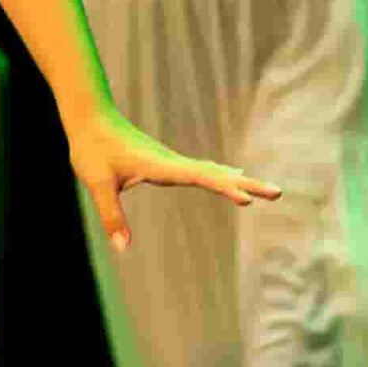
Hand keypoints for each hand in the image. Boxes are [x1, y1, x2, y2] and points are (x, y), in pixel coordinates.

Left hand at [68, 101, 281, 254]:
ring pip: (211, 170)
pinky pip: (201, 170)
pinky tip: (230, 174)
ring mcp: (170, 161)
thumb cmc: (92, 148)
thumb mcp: (98, 183)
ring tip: (263, 188)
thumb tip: (123, 249)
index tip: (247, 199)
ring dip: (237, 179)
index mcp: (161, 165)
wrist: (89, 117)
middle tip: (277, 193)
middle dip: (247, 184)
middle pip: (217, 173)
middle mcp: (172, 162)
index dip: (225, 188)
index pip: (201, 177)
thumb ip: (112, 216)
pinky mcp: (164, 162)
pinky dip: (220, 174)